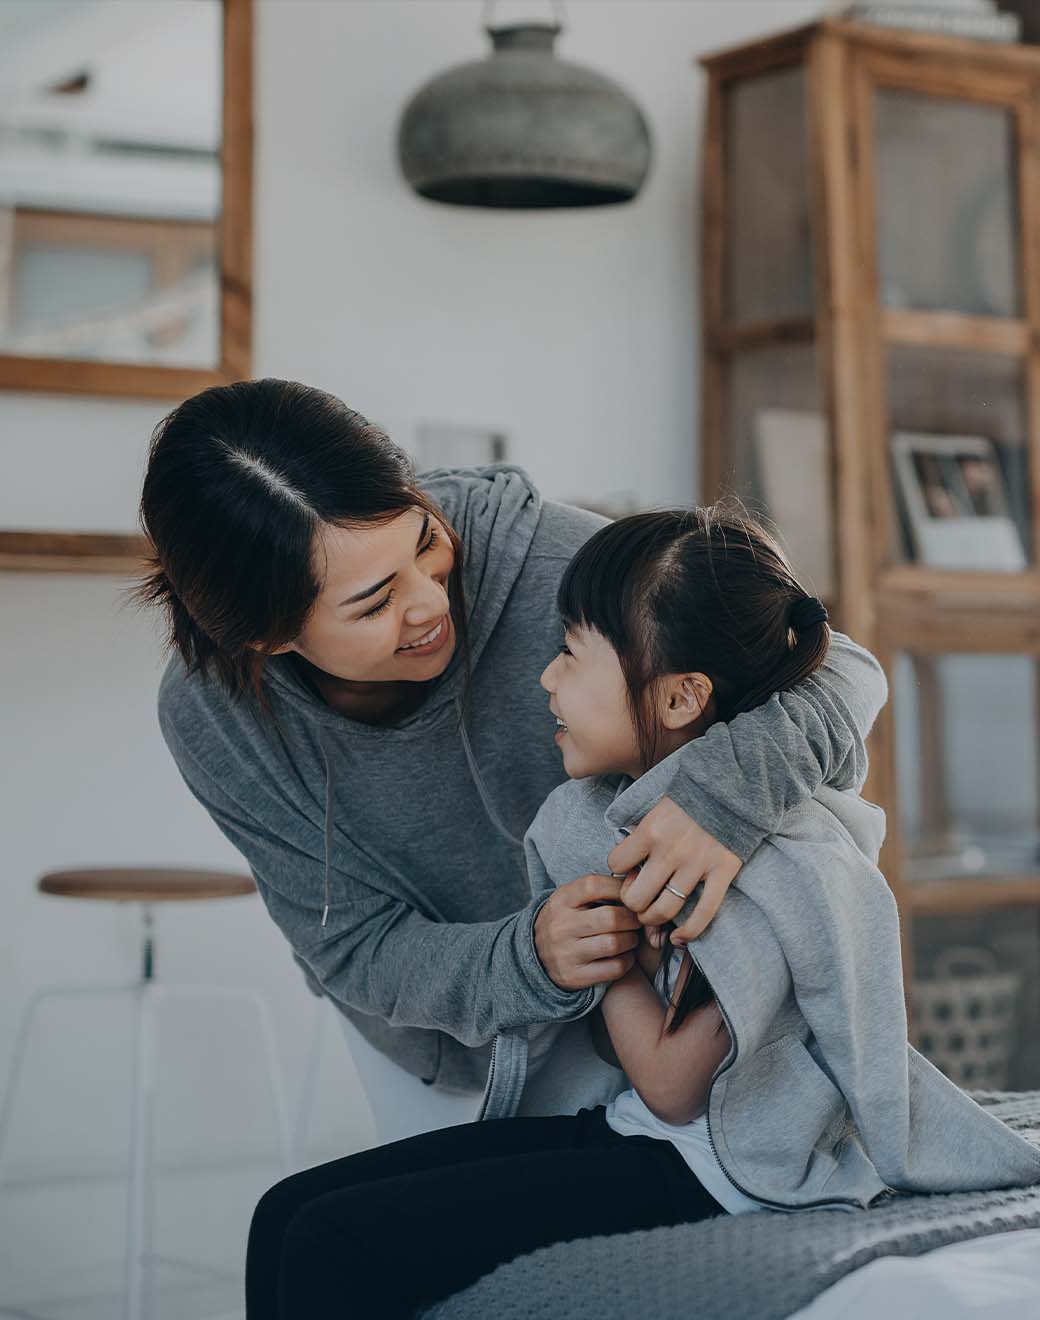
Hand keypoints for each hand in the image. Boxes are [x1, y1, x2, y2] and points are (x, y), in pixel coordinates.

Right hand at [534, 874, 641, 990]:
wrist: (537, 954)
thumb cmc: (568, 920)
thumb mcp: (572, 898)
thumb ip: (599, 888)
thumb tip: (635, 879)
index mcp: (561, 900)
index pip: (594, 885)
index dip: (619, 888)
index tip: (629, 896)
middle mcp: (561, 926)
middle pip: (610, 918)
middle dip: (632, 919)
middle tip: (637, 920)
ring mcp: (566, 953)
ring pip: (614, 944)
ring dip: (631, 940)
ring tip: (631, 937)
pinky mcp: (575, 976)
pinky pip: (614, 968)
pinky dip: (627, 960)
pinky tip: (625, 955)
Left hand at [607, 796, 741, 943]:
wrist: (732, 787)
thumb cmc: (690, 799)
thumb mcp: (656, 808)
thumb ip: (641, 836)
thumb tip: (626, 868)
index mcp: (650, 830)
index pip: (616, 863)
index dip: (618, 870)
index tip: (627, 870)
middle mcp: (670, 850)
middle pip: (636, 897)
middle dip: (632, 903)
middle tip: (638, 899)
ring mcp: (698, 864)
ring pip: (664, 911)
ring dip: (653, 920)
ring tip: (653, 916)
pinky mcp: (723, 872)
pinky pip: (703, 914)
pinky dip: (689, 932)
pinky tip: (678, 937)